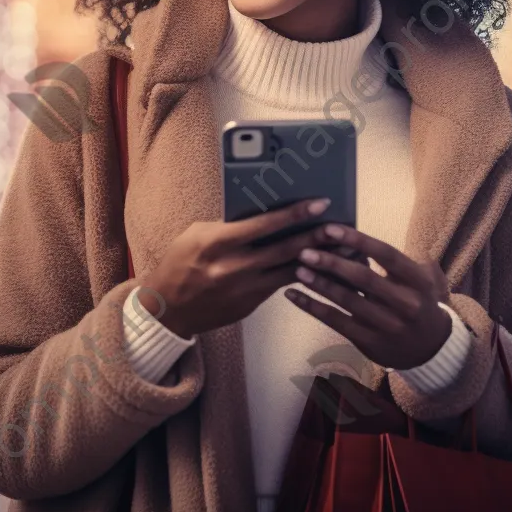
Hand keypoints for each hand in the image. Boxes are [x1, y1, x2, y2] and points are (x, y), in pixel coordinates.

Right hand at [140, 198, 342, 338]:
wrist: (167, 308)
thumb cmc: (181, 261)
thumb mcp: (198, 234)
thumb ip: (230, 225)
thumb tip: (265, 213)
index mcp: (217, 243)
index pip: (263, 225)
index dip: (294, 214)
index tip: (319, 203)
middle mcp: (233, 267)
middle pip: (284, 250)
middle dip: (316, 237)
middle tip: (342, 227)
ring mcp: (244, 290)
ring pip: (290, 273)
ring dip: (318, 262)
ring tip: (343, 250)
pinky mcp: (250, 305)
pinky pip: (280, 286)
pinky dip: (301, 276)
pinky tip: (321, 268)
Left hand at [285, 224, 452, 370]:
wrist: (432, 348)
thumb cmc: (418, 300)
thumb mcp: (420, 278)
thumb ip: (393, 259)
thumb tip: (353, 236)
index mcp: (417, 280)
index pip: (386, 255)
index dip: (358, 241)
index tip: (330, 229)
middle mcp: (404, 302)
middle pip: (363, 278)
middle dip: (332, 263)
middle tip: (305, 250)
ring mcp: (386, 324)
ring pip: (347, 301)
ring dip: (319, 284)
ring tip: (297, 268)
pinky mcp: (369, 341)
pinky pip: (336, 321)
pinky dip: (312, 307)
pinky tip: (292, 295)